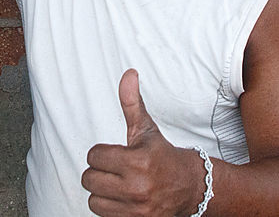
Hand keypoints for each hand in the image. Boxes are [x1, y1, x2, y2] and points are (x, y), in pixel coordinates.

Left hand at [82, 70, 205, 216]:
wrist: (189, 187)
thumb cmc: (162, 155)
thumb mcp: (146, 129)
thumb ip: (132, 103)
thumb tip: (128, 74)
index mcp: (137, 161)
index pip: (94, 156)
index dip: (102, 153)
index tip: (115, 154)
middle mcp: (136, 187)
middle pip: (89, 179)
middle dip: (99, 172)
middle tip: (115, 169)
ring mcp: (136, 208)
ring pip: (93, 200)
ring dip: (102, 193)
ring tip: (119, 184)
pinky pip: (103, 216)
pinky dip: (109, 207)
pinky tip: (123, 198)